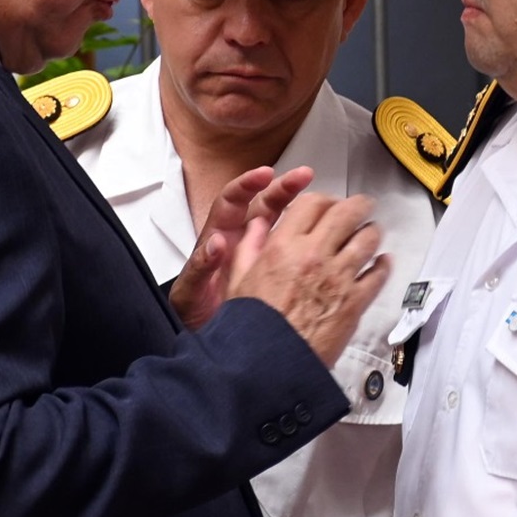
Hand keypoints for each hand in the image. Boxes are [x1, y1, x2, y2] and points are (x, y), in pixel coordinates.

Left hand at [168, 165, 315, 329]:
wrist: (209, 342)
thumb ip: (200, 267)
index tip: (264, 175)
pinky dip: (307, 238)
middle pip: (262, 204)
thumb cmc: (194, 313)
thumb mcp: (191, 292)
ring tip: (324, 199)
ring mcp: (258, 253)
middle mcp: (240, 240)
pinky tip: (325, 234)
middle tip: (305, 177)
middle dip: (283, 188)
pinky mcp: (273, 268)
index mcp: (218, 237)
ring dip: (300, 208)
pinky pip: (291, 246)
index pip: (232, 201)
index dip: (247, 185)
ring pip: (281, 222)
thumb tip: (215, 244)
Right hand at [224, 192, 389, 366]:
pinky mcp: (355, 302)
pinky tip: (381, 263)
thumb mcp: (238, 279)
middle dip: (359, 206)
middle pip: (348, 213)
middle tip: (362, 207)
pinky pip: (378, 274)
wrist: (269, 363)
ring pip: (368, 239)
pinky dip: (383, 265)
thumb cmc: (251, 325)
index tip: (329, 205)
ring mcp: (338, 277)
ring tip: (371, 233)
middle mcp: (314, 255)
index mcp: (283, 245)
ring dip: (372, 232)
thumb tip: (257, 224)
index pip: (313, 203)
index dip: (325, 199)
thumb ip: (248, 247)